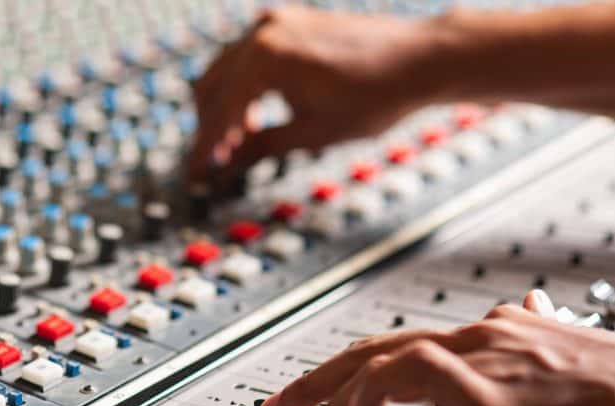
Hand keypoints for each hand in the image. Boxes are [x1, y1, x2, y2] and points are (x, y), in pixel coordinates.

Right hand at [188, 6, 448, 190]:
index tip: (194, 173)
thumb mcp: (314, 133)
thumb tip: (228, 163)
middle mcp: (264, 32)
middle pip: (210, 86)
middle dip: (210, 127)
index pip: (219, 113)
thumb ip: (263, 146)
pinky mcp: (290, 22)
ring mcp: (277, 22)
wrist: (420, 59)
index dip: (204, 149)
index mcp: (266, 59)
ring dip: (224, 106)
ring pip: (225, 69)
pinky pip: (247, 56)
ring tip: (239, 143)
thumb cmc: (376, 96)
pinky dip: (243, 85)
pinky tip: (257, 113)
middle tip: (216, 163)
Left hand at [261, 290, 614, 405]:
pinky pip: (414, 374)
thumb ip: (527, 330)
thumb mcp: (559, 349)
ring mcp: (477, 356)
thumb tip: (522, 306)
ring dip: (329, 396)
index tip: (320, 392)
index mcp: (483, 335)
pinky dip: (374, 387)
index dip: (350, 366)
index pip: (396, 345)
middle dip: (315, 378)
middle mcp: (473, 337)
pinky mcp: (488, 383)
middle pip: (371, 348)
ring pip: (379, 361)